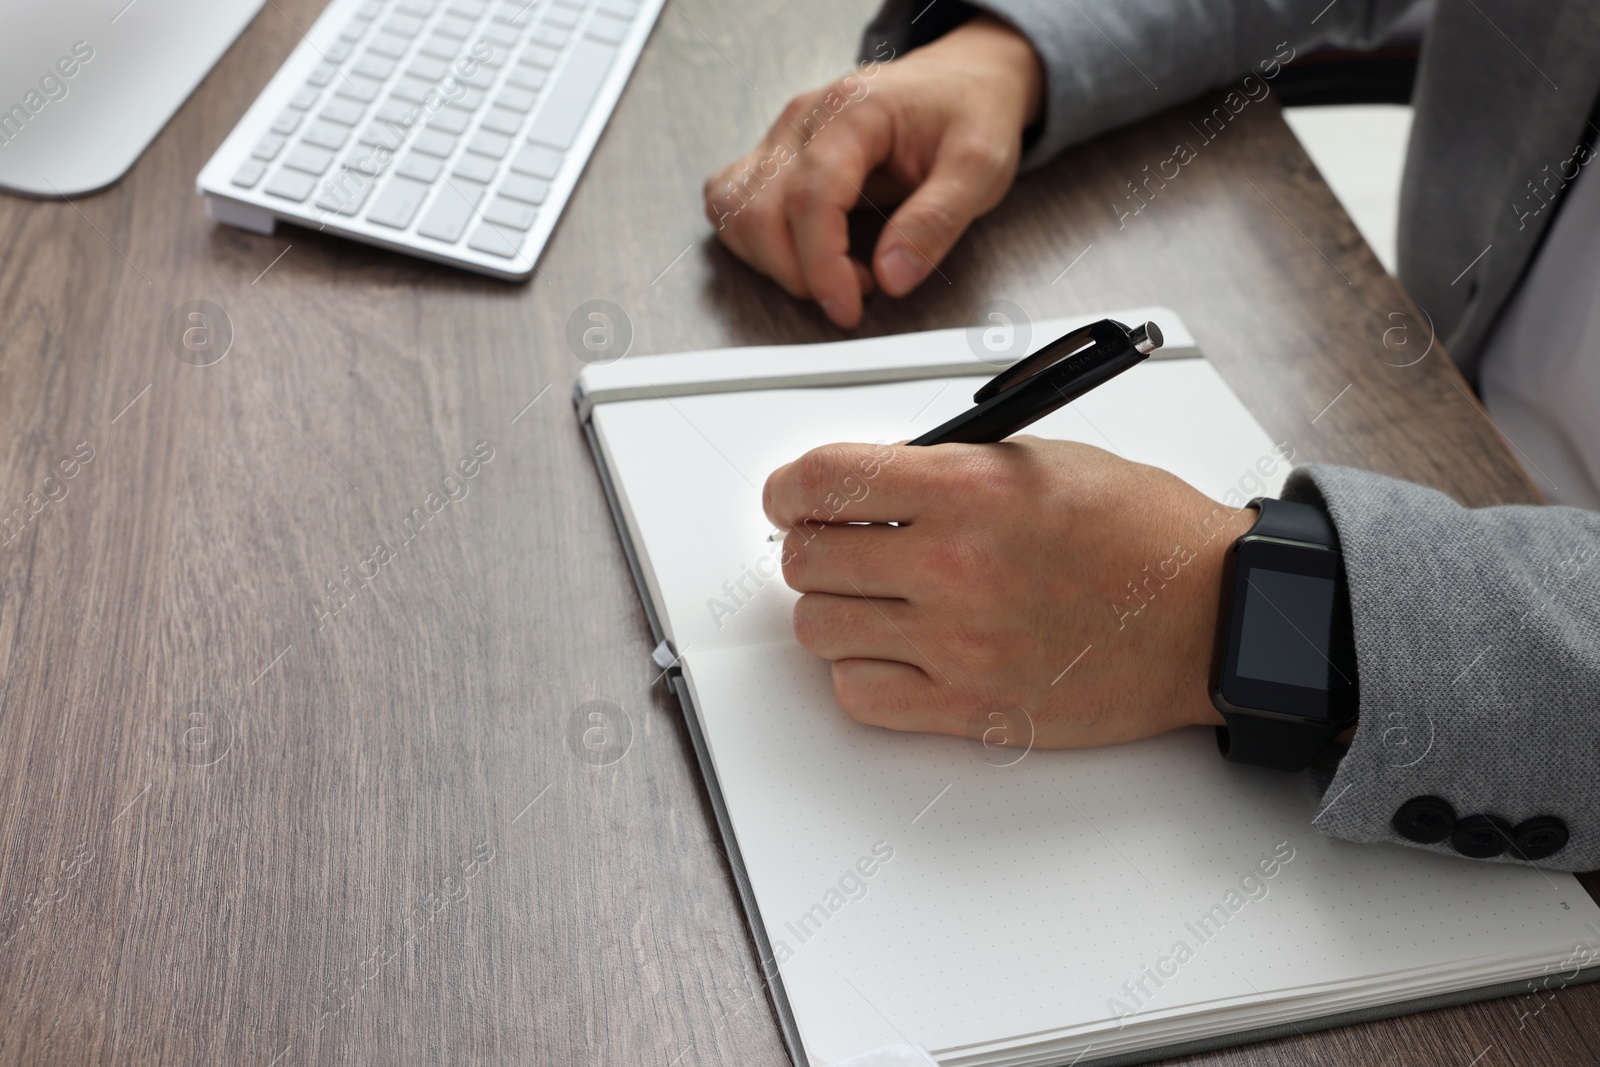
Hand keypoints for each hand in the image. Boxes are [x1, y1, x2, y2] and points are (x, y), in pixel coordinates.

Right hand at [704, 16, 1043, 328]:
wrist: (960, 79)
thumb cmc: (968, 113)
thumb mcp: (981, 163)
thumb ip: (938, 220)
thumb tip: (893, 277)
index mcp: (852, 111)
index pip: (810, 198)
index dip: (821, 266)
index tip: (848, 308)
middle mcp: (803, 119)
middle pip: (759, 213)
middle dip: (799, 274)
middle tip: (857, 290)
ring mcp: (781, 136)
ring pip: (733, 212)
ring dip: (772, 262)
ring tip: (834, 270)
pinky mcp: (773, 155)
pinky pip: (729, 203)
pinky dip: (754, 241)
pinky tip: (801, 252)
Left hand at [762, 439, 1255, 748]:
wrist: (1214, 617)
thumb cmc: (1142, 533)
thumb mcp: (1038, 460)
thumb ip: (943, 468)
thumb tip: (867, 484)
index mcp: (970, 490)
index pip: (824, 481)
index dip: (789, 488)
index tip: (790, 498)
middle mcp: (956, 569)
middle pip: (808, 561)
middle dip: (811, 547)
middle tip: (836, 545)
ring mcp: (960, 647)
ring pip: (820, 631)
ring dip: (834, 609)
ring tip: (873, 598)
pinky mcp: (974, 711)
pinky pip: (860, 696)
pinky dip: (860, 672)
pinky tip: (893, 649)